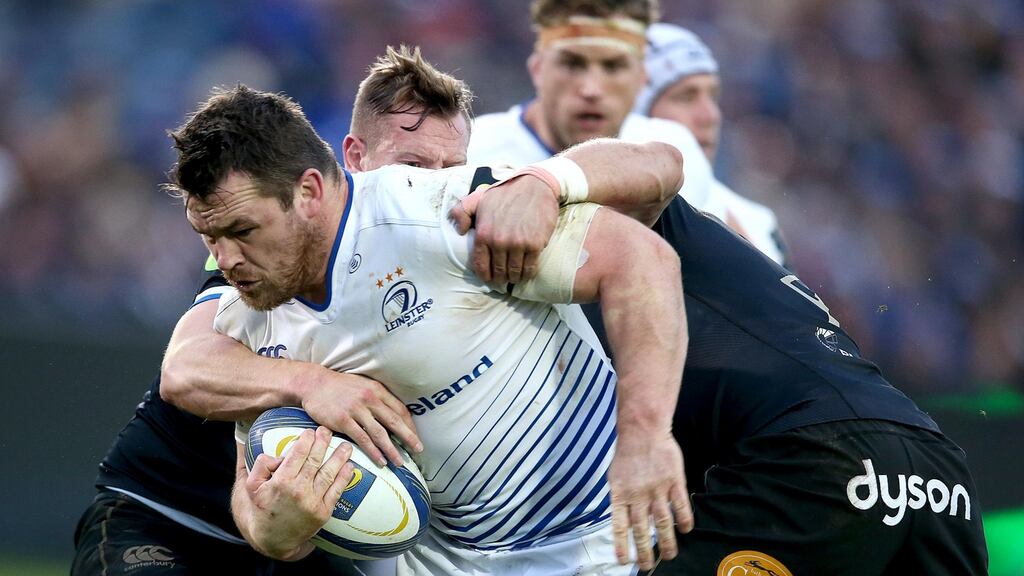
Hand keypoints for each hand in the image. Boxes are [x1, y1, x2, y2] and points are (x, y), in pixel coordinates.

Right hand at [243, 427, 354, 559]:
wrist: (270, 540)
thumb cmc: (259, 510)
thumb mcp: (249, 486)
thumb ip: (258, 464)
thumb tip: (268, 447)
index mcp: (281, 482)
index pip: (298, 454)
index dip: (306, 440)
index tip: (310, 431)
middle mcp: (299, 491)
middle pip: (315, 460)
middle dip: (323, 442)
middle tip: (327, 431)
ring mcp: (312, 502)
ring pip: (329, 474)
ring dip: (339, 457)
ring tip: (345, 445)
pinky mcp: (322, 513)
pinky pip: (336, 491)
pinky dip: (344, 478)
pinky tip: (349, 466)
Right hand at [301, 370, 421, 466]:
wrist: (314, 384)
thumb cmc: (340, 387)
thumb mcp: (363, 385)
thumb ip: (378, 397)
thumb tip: (395, 414)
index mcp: (377, 390)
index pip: (399, 409)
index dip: (409, 425)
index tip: (416, 437)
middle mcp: (369, 398)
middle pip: (394, 421)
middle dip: (408, 438)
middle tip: (418, 450)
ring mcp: (356, 410)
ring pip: (379, 433)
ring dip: (392, 449)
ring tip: (399, 462)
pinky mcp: (343, 420)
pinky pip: (362, 438)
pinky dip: (373, 451)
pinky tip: (380, 460)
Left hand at [449, 176, 558, 285]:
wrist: (535, 185)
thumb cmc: (505, 192)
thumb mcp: (477, 198)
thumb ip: (461, 212)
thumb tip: (459, 230)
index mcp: (484, 233)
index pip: (480, 264)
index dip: (484, 275)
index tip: (488, 278)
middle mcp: (499, 241)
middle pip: (498, 271)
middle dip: (499, 279)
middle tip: (502, 280)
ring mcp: (518, 244)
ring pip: (514, 272)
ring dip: (513, 278)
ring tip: (514, 277)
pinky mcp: (535, 244)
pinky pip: (530, 268)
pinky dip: (527, 274)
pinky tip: (525, 273)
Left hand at [607, 432, 691, 570]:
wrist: (643, 431)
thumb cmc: (627, 454)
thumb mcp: (615, 477)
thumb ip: (620, 499)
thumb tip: (623, 522)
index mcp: (621, 494)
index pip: (619, 525)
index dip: (621, 544)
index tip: (624, 561)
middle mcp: (639, 495)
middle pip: (643, 529)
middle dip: (645, 551)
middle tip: (648, 565)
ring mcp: (658, 489)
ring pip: (663, 522)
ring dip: (667, 541)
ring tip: (669, 555)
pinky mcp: (674, 482)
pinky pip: (681, 506)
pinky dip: (684, 520)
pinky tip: (686, 530)